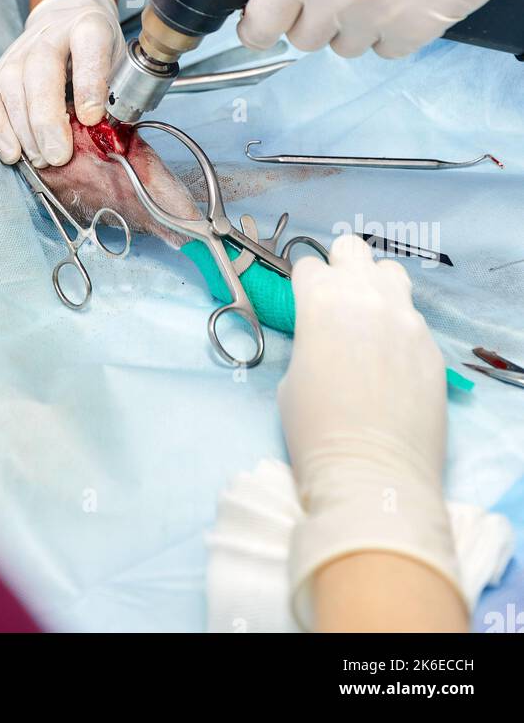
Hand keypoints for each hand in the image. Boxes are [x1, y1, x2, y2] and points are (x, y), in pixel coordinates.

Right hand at [0, 0, 123, 166]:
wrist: (68, 20)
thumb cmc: (99, 52)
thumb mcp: (121, 64)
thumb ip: (117, 95)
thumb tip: (104, 136)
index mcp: (89, 26)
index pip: (88, 44)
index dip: (89, 81)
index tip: (92, 118)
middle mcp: (50, 33)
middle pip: (41, 67)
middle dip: (47, 117)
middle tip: (58, 156)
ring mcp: (19, 48)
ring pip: (10, 82)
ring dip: (23, 128)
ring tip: (40, 160)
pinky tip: (13, 153)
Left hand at [239, 0, 523, 57]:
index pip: (259, 20)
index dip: (258, 26)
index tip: (263, 26)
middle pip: (302, 39)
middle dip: (314, 18)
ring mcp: (375, 16)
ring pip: (345, 47)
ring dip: (354, 25)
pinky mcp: (414, 31)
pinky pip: (387, 50)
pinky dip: (392, 30)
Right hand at [278, 235, 462, 629]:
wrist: (372, 475)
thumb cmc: (316, 431)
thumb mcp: (292, 377)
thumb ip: (309, 340)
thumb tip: (324, 338)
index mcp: (321, 301)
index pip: (310, 266)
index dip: (304, 287)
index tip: (304, 308)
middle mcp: (366, 297)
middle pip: (352, 249)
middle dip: (341, 269)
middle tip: (336, 303)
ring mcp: (406, 320)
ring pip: (391, 273)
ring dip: (375, 288)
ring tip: (369, 324)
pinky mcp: (432, 346)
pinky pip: (413, 319)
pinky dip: (399, 330)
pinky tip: (392, 364)